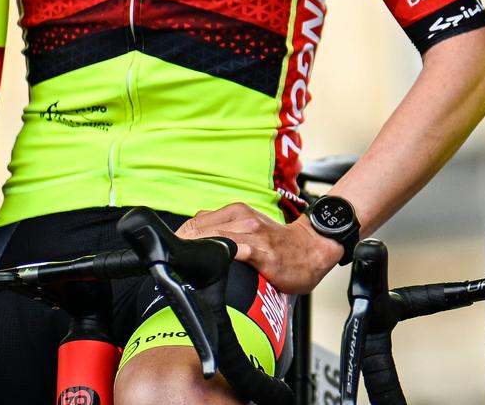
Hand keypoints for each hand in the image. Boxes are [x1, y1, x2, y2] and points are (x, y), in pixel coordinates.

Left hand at [178, 203, 341, 295]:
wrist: (313, 249)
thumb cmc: (279, 244)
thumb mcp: (248, 228)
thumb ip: (222, 229)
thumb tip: (193, 236)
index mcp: (235, 212)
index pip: (192, 224)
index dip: (178, 242)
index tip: (171, 259)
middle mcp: (242, 218)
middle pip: (195, 231)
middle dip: (181, 250)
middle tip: (173, 269)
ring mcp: (252, 234)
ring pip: (211, 239)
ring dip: (195, 254)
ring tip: (184, 271)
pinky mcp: (262, 252)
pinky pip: (234, 251)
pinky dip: (219, 258)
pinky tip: (210, 268)